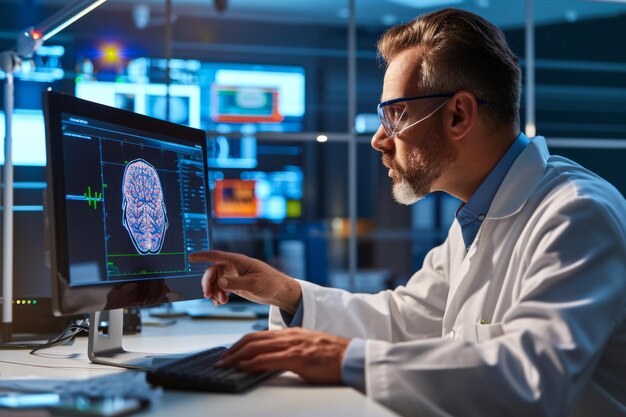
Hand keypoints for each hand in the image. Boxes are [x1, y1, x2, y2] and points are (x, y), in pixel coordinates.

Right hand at [188, 250, 301, 313]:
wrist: (280, 292)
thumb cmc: (271, 283)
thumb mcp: (254, 284)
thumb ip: (236, 283)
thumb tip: (221, 283)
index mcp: (238, 261)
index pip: (217, 256)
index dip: (202, 256)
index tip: (190, 257)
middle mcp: (234, 267)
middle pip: (213, 271)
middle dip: (208, 283)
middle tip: (208, 295)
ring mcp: (234, 276)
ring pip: (216, 281)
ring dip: (214, 291)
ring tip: (220, 302)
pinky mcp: (236, 285)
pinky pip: (221, 288)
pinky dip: (218, 295)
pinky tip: (220, 303)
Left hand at [215, 328, 349, 384]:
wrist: (353, 357)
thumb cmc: (334, 356)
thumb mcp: (309, 347)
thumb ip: (292, 349)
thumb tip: (275, 358)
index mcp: (291, 333)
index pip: (258, 335)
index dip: (241, 343)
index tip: (229, 352)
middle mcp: (289, 335)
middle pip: (252, 339)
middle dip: (233, 350)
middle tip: (220, 360)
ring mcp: (292, 345)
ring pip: (256, 347)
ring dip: (236, 357)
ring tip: (224, 365)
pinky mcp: (297, 358)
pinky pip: (267, 360)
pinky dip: (250, 364)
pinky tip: (241, 368)